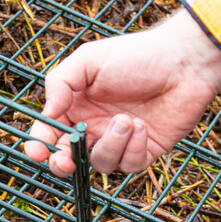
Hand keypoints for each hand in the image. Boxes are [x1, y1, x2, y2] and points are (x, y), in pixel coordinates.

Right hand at [24, 12, 220, 175]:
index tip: (36, 152)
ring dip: (111, 144)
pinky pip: (129, 165)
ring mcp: (120, 140)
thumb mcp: (89, 60)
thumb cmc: (137, 56)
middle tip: (67, 162)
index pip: (49, 132)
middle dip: (64, 164)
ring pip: (100, 164)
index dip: (39, 145)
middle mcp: (94, 126)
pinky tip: (143, 125)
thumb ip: (60, 84)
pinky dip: (134, 147)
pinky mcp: (145, 151)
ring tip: (127, 119)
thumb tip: (46, 114)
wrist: (183, 62)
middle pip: (69, 158)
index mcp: (76, 105)